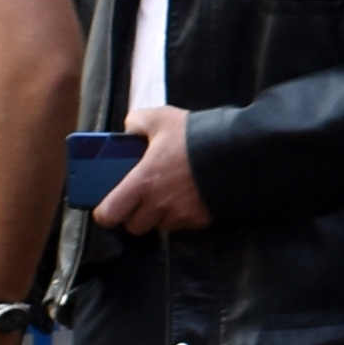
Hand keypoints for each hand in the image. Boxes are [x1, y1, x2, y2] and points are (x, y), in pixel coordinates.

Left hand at [89, 104, 206, 235]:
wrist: (238, 151)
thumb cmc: (194, 136)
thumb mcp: (161, 118)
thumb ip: (136, 122)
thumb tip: (128, 130)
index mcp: (141, 183)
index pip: (109, 215)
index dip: (105, 212)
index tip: (109, 204)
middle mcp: (158, 205)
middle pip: (134, 226)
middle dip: (134, 214)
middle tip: (141, 197)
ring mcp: (181, 215)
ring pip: (159, 226)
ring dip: (159, 215)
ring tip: (168, 194)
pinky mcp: (201, 220)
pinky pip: (184, 224)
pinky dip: (182, 215)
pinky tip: (189, 196)